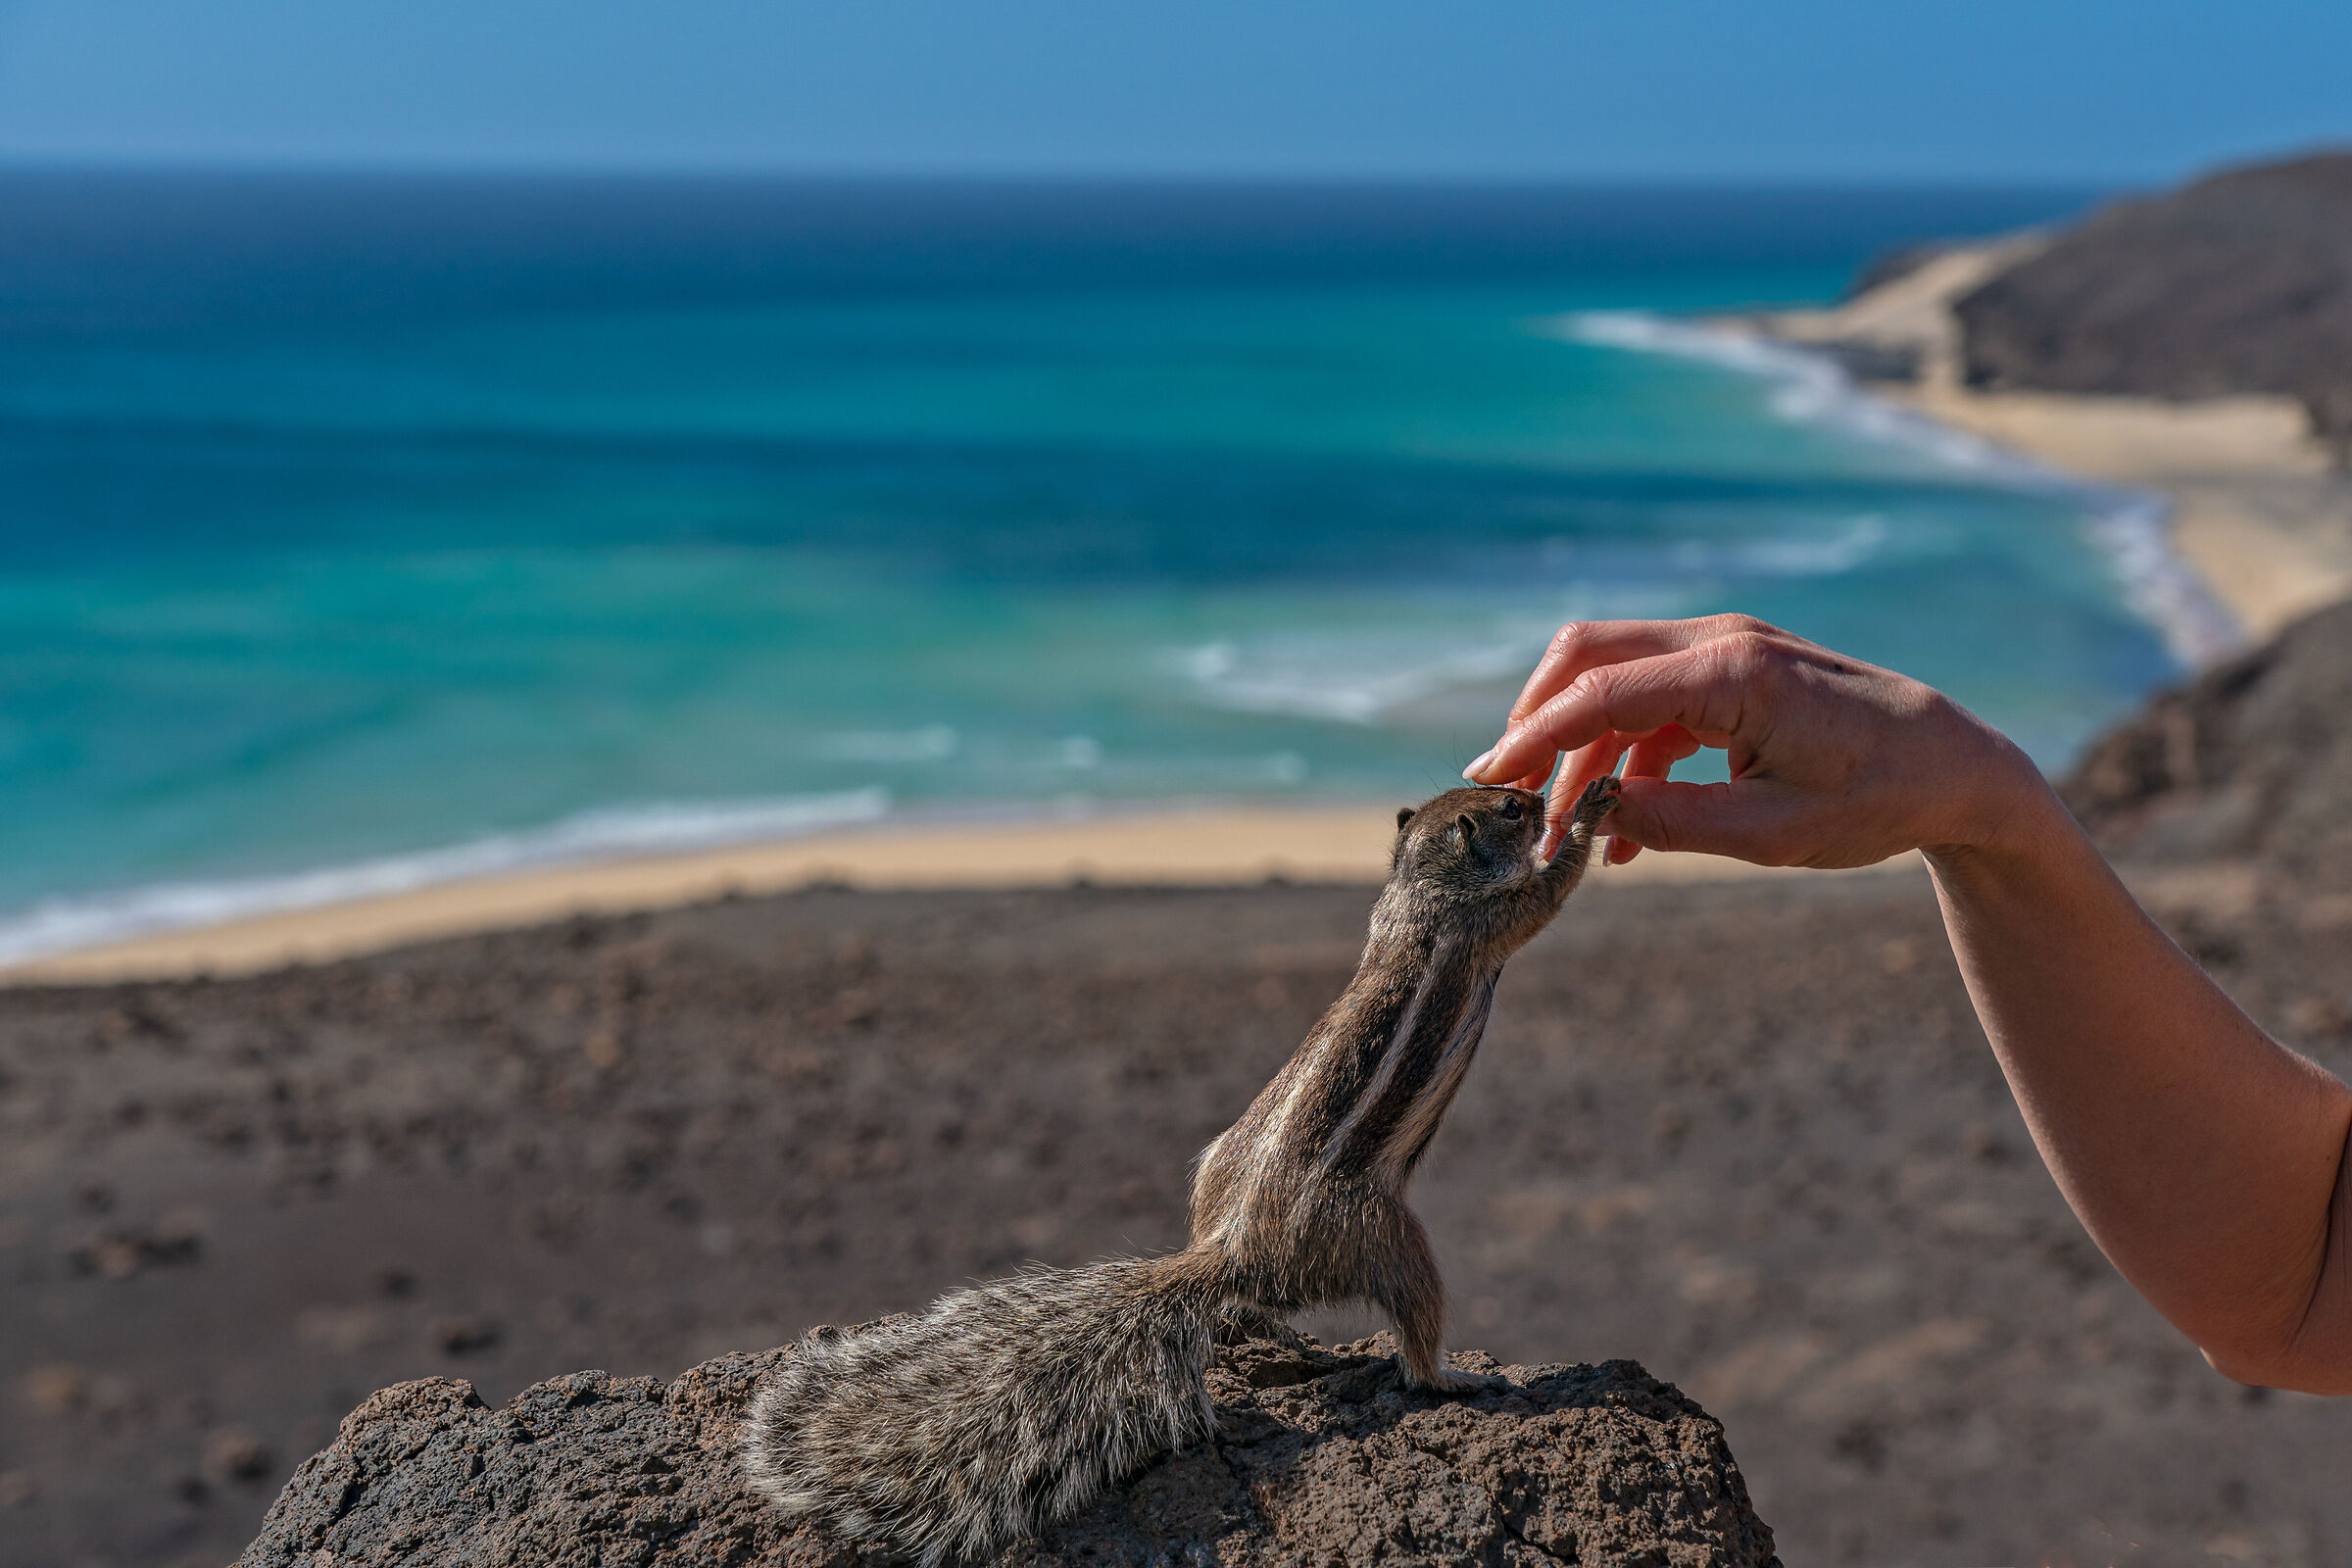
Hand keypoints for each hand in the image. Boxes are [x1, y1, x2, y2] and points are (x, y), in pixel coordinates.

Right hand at [1462, 615, 2042, 868]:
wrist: (1958, 770)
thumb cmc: (1879, 799)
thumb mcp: (1775, 833)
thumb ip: (1678, 822)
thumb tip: (1593, 818)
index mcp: (1733, 673)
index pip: (1602, 691)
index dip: (1536, 736)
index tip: (1492, 781)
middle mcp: (1723, 643)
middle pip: (1591, 656)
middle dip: (1539, 722)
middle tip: (1511, 790)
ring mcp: (1729, 651)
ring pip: (1617, 680)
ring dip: (1583, 751)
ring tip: (1566, 833)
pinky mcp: (1736, 674)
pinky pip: (1655, 704)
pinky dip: (1627, 757)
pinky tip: (1621, 827)